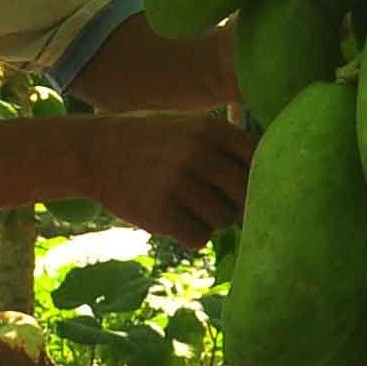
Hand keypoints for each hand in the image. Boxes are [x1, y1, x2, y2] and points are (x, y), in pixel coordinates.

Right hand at [77, 109, 252, 247]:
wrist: (93, 151)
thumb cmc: (150, 142)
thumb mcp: (189, 127)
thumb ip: (225, 146)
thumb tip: (273, 178)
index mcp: (211, 130)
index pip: (260, 160)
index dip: (261, 179)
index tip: (248, 188)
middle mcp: (199, 153)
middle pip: (246, 195)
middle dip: (238, 205)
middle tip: (218, 204)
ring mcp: (179, 183)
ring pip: (224, 220)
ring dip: (212, 222)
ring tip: (190, 210)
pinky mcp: (160, 212)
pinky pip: (199, 238)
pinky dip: (191, 236)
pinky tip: (175, 221)